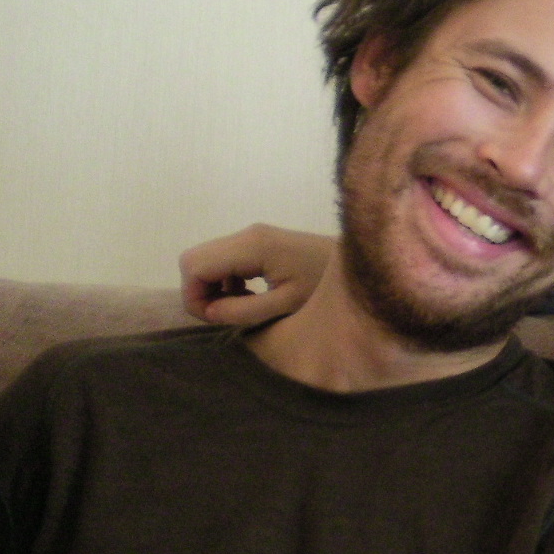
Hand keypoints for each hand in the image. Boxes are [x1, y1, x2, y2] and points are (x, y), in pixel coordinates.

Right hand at [179, 224, 334, 325]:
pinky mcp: (258, 241)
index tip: (214, 319)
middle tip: (225, 315)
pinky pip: (224, 260)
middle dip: (200, 292)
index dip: (194, 296)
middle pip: (194, 260)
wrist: (360, 264)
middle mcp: (246, 234)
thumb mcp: (287, 304)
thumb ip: (245, 311)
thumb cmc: (327, 286)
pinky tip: (251, 298)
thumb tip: (209, 313)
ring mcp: (252, 235)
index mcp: (252, 246)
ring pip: (206, 259)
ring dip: (213, 287)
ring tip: (242, 308)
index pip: (194, 265)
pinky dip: (226, 281)